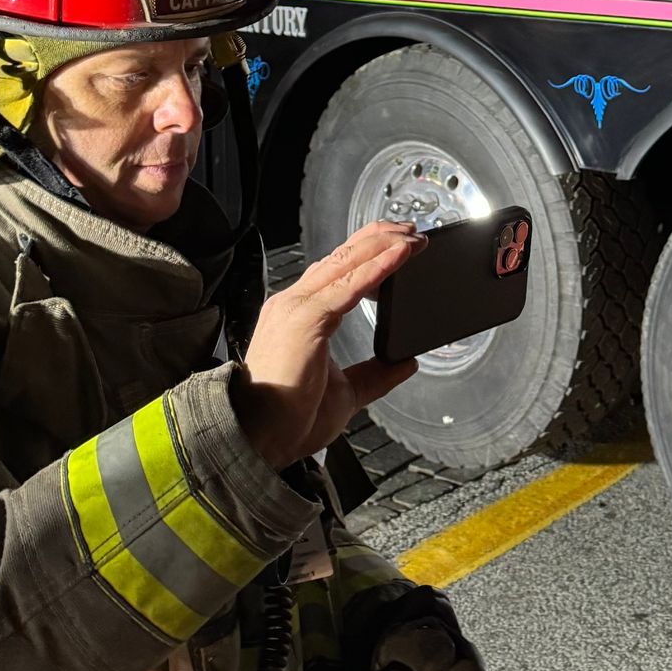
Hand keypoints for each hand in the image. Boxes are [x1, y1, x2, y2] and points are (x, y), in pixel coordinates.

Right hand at [232, 221, 422, 469]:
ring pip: (347, 262)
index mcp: (298, 316)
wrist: (257, 439)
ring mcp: (297, 307)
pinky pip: (350, 285)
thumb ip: (374, 375)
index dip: (367, 254)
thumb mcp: (345, 393)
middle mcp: (294, 304)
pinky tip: (401, 255)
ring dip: (384, 246)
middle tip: (414, 231)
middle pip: (342, 257)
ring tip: (415, 237)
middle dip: (380, 239)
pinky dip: (378, 267)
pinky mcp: (306, 318)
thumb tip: (405, 363)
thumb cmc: (288, 420)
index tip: (398, 246)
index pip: (335, 272)